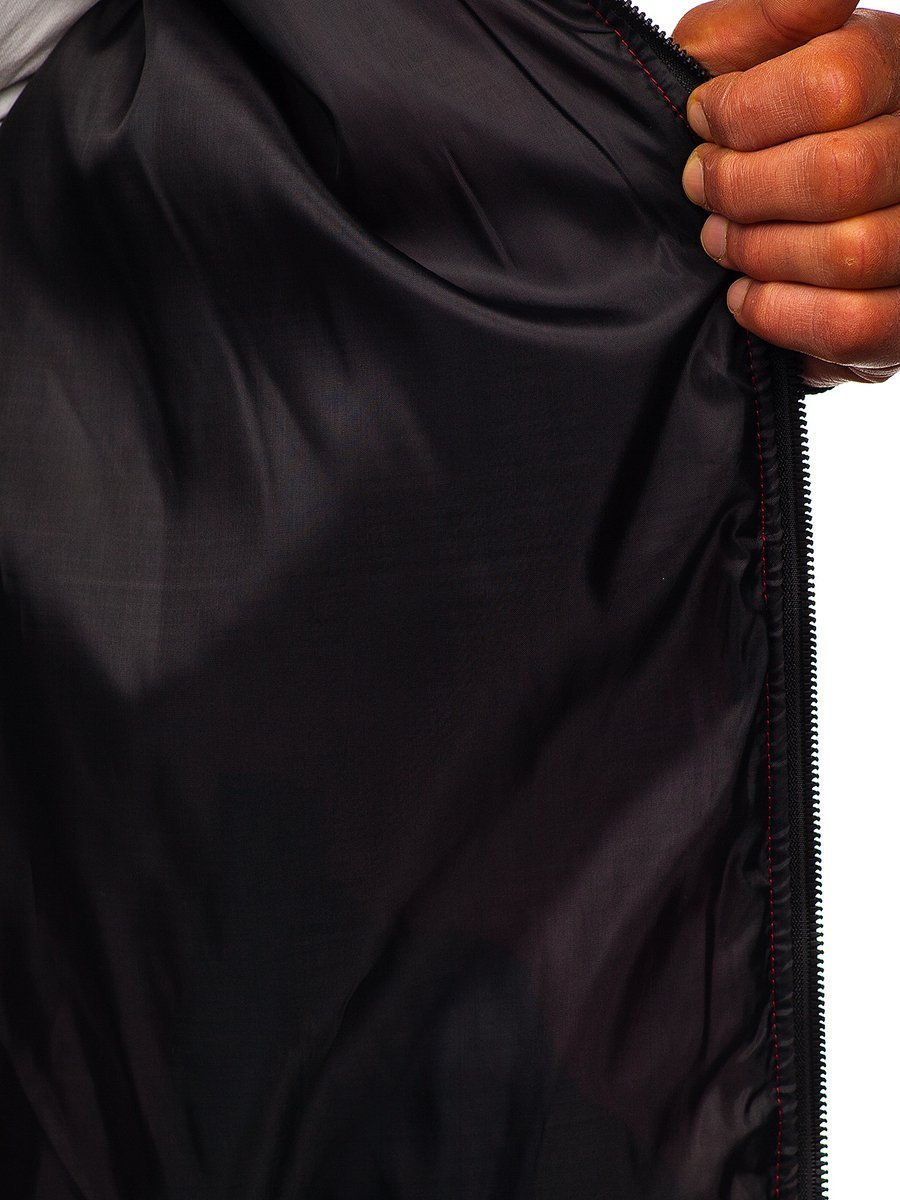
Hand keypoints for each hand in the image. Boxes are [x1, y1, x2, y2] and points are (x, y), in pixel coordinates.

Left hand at [672, 0, 899, 387]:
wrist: (741, 216)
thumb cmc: (740, 131)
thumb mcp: (737, 52)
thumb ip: (771, 16)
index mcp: (894, 65)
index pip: (839, 83)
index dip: (748, 112)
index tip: (701, 123)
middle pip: (842, 173)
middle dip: (745, 190)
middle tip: (703, 192)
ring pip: (851, 253)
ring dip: (760, 252)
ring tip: (722, 241)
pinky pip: (856, 324)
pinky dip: (783, 315)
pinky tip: (747, 297)